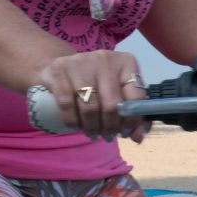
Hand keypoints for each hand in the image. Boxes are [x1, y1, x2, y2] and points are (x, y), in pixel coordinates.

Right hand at [33, 49, 148, 140]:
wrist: (63, 68)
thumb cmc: (97, 83)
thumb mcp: (118, 93)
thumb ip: (132, 114)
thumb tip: (137, 137)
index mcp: (126, 62)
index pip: (136, 98)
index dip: (131, 120)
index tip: (125, 132)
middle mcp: (105, 58)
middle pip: (112, 105)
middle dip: (110, 127)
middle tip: (106, 135)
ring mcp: (80, 62)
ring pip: (90, 107)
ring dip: (92, 127)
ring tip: (92, 133)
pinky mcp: (59, 69)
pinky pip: (67, 104)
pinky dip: (72, 122)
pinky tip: (75, 126)